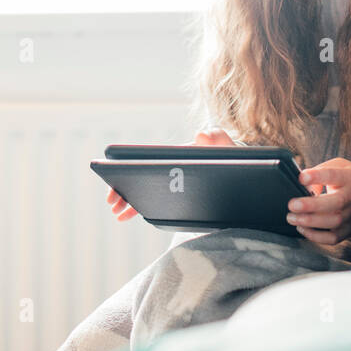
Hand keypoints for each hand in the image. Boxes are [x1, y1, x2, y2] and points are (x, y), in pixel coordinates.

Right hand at [105, 126, 236, 221]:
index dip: (129, 166)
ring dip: (126, 199)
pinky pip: (149, 200)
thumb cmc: (229, 157)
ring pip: (140, 189)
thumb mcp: (226, 146)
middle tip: (112, 203)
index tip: (117, 174)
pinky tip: (127, 215)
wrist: (238, 176)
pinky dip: (137, 207)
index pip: (147, 157)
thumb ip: (218, 139)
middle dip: (122, 188)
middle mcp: (166, 165)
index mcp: (175, 152)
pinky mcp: (171, 194)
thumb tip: (201, 135)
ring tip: (118, 213)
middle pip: (138, 174)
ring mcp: (167, 180)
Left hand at [286, 158, 350, 244]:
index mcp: (348, 177)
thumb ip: (319, 171)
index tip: (301, 178)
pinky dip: (316, 236)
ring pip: (334, 222)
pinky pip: (333, 237)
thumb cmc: (348, 177)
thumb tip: (303, 185)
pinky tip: (302, 228)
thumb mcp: (337, 166)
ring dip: (310, 222)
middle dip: (311, 205)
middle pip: (335, 202)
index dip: (317, 176)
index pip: (333, 175)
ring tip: (292, 218)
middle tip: (292, 205)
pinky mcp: (350, 229)